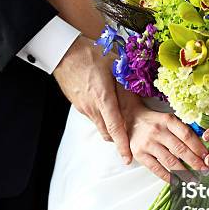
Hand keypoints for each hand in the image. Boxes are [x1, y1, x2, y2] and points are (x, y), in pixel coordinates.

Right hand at [54, 35, 131, 163]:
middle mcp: (92, 107)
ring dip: (109, 126)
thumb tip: (144, 88)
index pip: (115, 128)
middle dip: (119, 138)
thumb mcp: (115, 64)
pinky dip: (100, 116)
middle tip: (129, 137)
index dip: (122, 145)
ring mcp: (83, 107)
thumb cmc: (90, 53)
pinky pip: (92, 116)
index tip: (128, 158)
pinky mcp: (77, 104)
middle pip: (108, 132)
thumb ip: (128, 80)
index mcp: (104, 98)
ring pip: (99, 125)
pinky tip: (105, 104)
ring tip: (119, 118)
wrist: (64, 51)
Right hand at [117, 86, 208, 181]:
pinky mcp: (139, 154)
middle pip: (180, 149)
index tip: (206, 157)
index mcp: (167, 121)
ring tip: (193, 180)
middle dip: (194, 162)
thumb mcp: (168, 119)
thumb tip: (201, 146)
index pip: (186, 135)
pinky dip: (167, 177)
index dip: (198, 147)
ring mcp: (147, 143)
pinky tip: (176, 182)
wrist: (131, 119)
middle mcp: (157, 131)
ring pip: (169, 161)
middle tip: (204, 171)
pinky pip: (156, 168)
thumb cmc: (154, 121)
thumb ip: (182, 130)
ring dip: (184, 173)